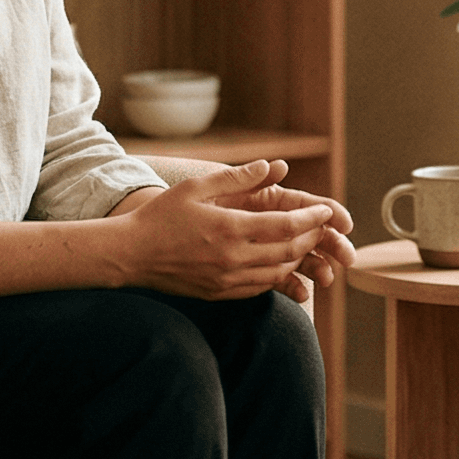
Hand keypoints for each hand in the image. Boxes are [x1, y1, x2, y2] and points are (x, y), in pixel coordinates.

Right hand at [109, 161, 345, 301]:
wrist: (131, 255)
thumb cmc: (161, 216)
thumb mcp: (196, 187)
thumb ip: (237, 178)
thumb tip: (272, 165)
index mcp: (230, 228)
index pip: (286, 226)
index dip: (312, 219)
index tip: (327, 211)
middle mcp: (233, 258)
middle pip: (288, 252)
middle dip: (311, 238)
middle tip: (322, 225)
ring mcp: (227, 280)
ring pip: (277, 272)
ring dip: (297, 258)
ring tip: (305, 242)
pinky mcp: (220, 293)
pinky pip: (259, 287)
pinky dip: (277, 275)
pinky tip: (279, 262)